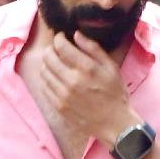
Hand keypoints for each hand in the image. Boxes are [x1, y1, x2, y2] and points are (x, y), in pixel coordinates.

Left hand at [40, 32, 134, 146]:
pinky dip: (47, 79)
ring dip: (47, 64)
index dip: (59, 38)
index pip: (60, 46)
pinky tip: (56, 79)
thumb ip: (93, 49)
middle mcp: (71, 81)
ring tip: (56, 64)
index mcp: (86, 68)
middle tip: (57, 51)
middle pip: (48, 57)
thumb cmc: (115, 94)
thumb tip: (76, 34)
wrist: (114, 124)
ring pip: (44, 71)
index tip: (62, 38)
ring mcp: (63, 95)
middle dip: (51, 50)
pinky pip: (45, 87)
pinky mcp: (59, 106)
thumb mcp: (111, 67)